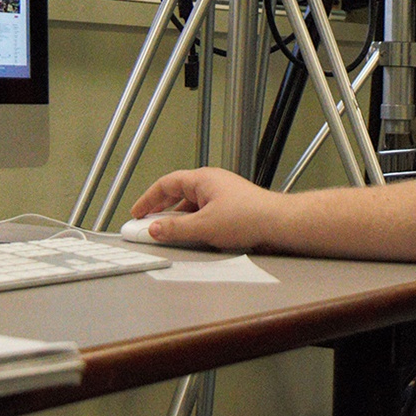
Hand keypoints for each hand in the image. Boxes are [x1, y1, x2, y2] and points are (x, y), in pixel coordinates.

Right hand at [129, 167, 282, 250]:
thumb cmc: (248, 217)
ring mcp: (222, 194)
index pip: (166, 184)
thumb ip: (175, 229)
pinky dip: (193, 222)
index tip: (136, 212)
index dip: (148, 199)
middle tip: (146, 224)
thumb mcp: (204, 227)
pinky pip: (204, 212)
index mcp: (203, 179)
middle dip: (160, 209)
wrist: (278, 223)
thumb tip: (154, 229)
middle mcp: (212, 183)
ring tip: (167, 234)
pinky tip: (192, 236)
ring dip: (177, 218)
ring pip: (191, 204)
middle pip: (177, 193)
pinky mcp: (231, 206)